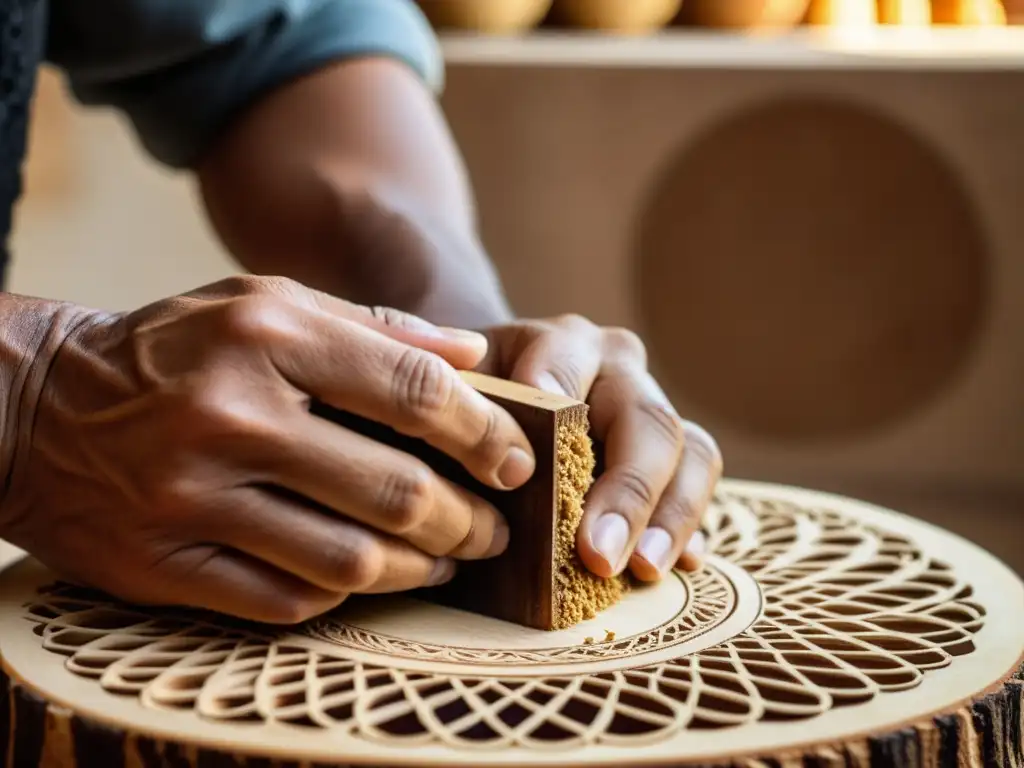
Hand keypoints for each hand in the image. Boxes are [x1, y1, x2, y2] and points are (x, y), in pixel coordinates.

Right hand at [0, 276, 535, 623]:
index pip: (411, 391)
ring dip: (417, 570)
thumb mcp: (266, 303)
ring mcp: (192, 497)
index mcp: (267, 334)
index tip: (515, 463)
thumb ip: (375, 327)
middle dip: (466, 520)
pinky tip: (367, 579)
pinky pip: (282, 600)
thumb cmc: (177, 348)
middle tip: (493, 530)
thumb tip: (475, 360)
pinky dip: (341, 596)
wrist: (37, 407)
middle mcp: (231, 415)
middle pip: (393, 490)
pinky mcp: (162, 563)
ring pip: (346, 560)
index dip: (482, 434)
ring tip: (445, 561)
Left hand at [478, 315, 721, 581]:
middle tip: (598, 555)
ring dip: (671, 516)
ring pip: (692, 453)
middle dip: (628, 493)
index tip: (535, 457)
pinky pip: (700, 485)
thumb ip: (452, 401)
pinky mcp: (676, 456)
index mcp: (564, 344)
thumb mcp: (455, 385)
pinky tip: (679, 566)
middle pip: (647, 422)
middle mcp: (620, 371)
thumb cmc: (476, 396)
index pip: (566, 362)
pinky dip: (690, 527)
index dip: (557, 400)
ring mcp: (654, 411)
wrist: (508, 388)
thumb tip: (454, 439)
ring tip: (644, 570)